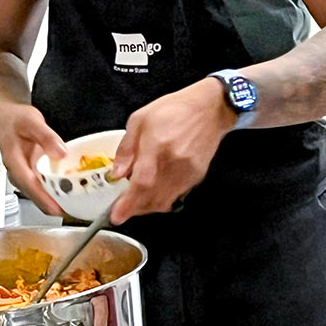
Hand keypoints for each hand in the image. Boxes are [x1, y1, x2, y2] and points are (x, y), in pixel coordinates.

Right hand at [0, 104, 66, 216]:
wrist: (5, 118)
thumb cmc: (14, 120)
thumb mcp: (32, 122)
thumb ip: (47, 137)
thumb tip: (60, 153)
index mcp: (14, 161)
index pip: (29, 184)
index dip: (44, 199)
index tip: (58, 209)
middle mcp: (18, 173)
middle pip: (36, 196)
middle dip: (55, 205)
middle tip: (76, 209)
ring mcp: (24, 176)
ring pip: (40, 196)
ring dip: (57, 201)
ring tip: (77, 203)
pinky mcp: (31, 176)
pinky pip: (44, 189)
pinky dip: (57, 192)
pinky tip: (71, 191)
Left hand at [108, 79, 234, 224]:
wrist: (209, 108)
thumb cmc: (171, 109)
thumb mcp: (139, 120)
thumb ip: (126, 149)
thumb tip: (117, 174)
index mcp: (156, 145)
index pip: (142, 183)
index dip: (128, 204)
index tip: (116, 216)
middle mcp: (174, 163)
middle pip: (153, 199)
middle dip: (135, 209)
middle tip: (122, 208)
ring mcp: (188, 172)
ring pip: (165, 202)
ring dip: (147, 207)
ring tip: (135, 200)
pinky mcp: (197, 176)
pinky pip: (176, 196)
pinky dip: (162, 199)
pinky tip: (153, 191)